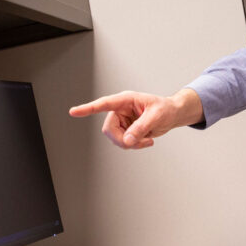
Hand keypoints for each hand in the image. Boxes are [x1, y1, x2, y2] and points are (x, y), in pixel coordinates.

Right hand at [69, 89, 201, 149]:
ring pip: (115, 138)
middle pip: (109, 129)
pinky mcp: (125, 130)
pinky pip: (123, 142)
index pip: (104, 104)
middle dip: (122, 139)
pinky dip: (134, 145)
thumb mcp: (156, 116)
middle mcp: (120, 110)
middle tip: (137, 143)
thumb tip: (127, 140)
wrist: (172, 115)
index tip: (74, 112)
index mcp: (125, 100)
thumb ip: (141, 128)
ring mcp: (122, 121)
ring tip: (147, 140)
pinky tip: (146, 141)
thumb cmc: (165, 109)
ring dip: (130, 144)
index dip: (88, 108)